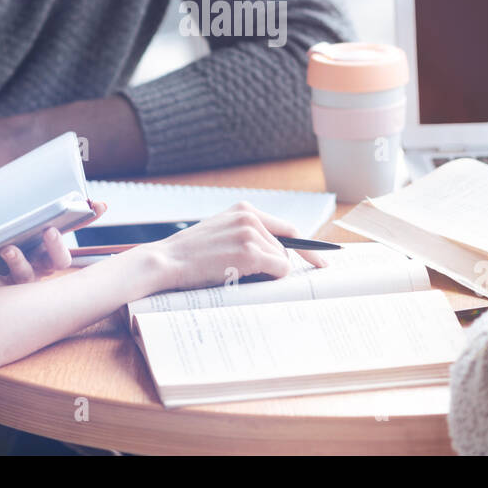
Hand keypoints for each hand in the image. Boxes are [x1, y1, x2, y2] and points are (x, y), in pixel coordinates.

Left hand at [0, 200, 105, 288]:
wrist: (6, 267)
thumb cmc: (33, 246)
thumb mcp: (50, 232)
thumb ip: (75, 219)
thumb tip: (103, 205)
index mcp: (47, 261)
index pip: (59, 260)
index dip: (55, 247)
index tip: (49, 230)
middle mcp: (31, 277)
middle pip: (28, 276)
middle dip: (18, 263)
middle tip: (8, 249)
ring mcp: (9, 287)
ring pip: (1, 287)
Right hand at [149, 201, 327, 291]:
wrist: (166, 261)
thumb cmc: (191, 255)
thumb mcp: (221, 233)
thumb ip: (247, 236)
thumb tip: (279, 257)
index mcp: (244, 210)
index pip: (287, 228)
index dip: (305, 247)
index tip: (322, 260)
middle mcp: (250, 217)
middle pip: (285, 247)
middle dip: (280, 265)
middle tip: (264, 276)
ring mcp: (251, 233)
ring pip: (282, 260)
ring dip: (267, 273)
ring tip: (234, 273)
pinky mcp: (250, 251)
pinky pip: (279, 269)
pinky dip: (270, 278)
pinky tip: (243, 276)